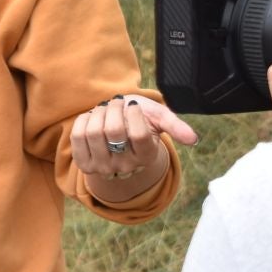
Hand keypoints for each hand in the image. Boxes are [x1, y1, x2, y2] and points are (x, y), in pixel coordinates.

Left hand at [71, 94, 197, 187]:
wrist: (116, 133)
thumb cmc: (140, 120)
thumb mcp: (159, 118)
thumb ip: (175, 126)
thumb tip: (193, 139)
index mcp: (147, 156)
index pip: (139, 134)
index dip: (132, 113)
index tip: (131, 104)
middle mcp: (126, 167)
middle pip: (113, 131)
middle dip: (113, 108)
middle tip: (117, 103)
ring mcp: (103, 168)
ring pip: (94, 131)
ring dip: (98, 112)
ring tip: (105, 110)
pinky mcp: (84, 164)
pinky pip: (78, 135)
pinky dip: (84, 120)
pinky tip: (92, 119)